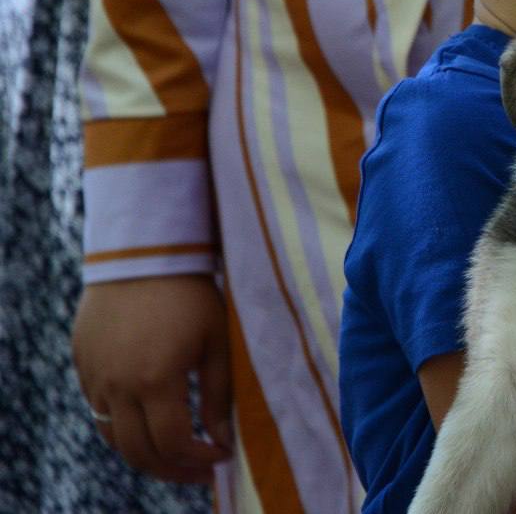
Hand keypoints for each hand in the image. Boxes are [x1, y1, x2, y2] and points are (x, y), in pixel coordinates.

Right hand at [72, 274, 232, 482]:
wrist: (142, 254)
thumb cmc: (190, 294)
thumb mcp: (215, 342)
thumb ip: (218, 395)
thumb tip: (223, 440)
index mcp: (155, 379)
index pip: (173, 443)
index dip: (198, 459)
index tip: (221, 457)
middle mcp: (117, 385)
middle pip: (139, 451)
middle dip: (172, 470)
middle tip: (200, 472)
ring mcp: (94, 377)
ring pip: (113, 437)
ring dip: (145, 454)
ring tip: (177, 455)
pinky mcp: (83, 365)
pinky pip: (99, 411)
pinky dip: (123, 428)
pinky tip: (150, 423)